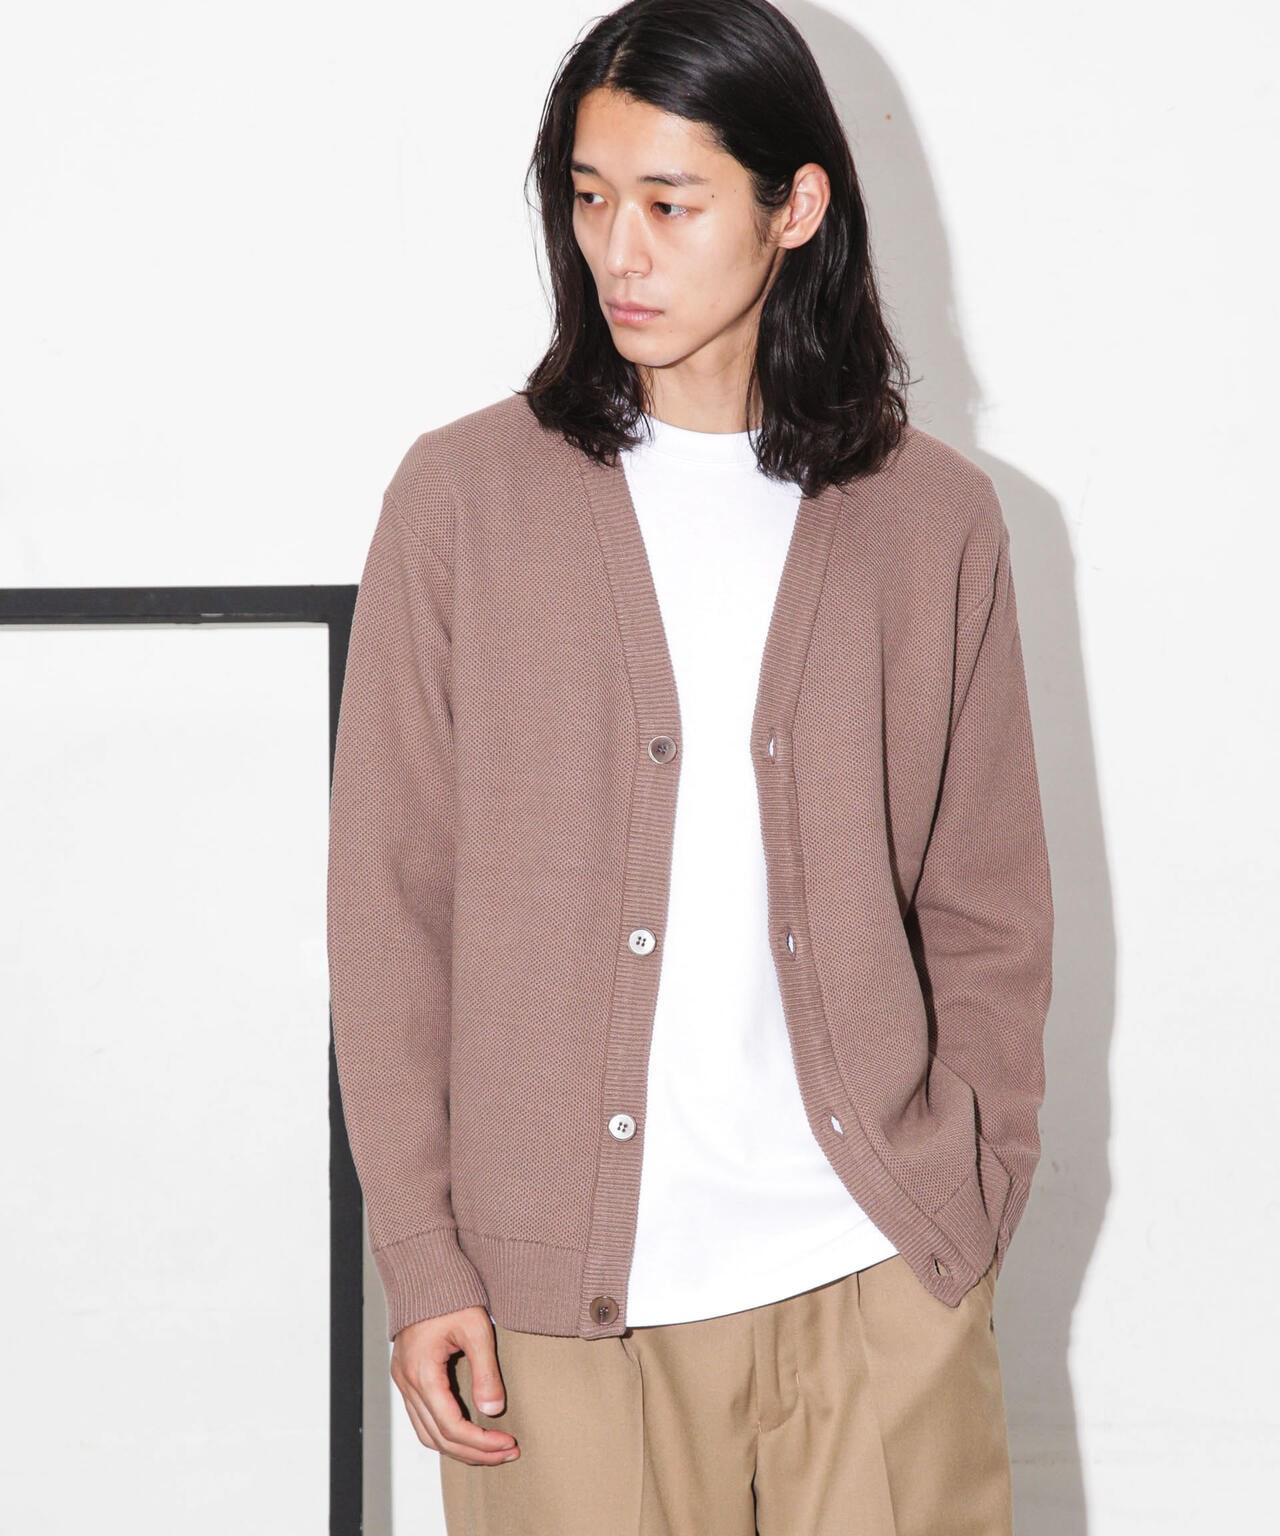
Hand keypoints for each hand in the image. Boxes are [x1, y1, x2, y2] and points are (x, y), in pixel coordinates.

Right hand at [390, 1304, 520, 1465]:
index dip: (481, 1442)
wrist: (424, 1272)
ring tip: (493, 1450)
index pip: (451, 1426)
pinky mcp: (407, 1377)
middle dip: (475, 1452)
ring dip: (460, 1448)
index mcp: (422, 1372)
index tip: (509, 1443)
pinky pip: (423, 1419)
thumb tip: (494, 1412)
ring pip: (427, 1433)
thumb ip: (485, 1371)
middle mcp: (407, 1382)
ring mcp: (404, 1381)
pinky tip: (470, 1432)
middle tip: (508, 1453)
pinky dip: (445, 1433)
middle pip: (439, 1437)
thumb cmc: (451, 1294)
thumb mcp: (476, 1328)